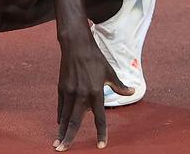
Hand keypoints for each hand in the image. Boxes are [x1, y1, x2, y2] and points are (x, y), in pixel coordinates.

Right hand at [53, 32, 131, 150]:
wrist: (76, 45)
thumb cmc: (95, 58)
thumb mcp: (109, 72)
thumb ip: (119, 86)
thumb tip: (132, 92)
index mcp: (96, 93)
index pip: (99, 119)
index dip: (101, 133)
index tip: (101, 146)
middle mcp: (81, 95)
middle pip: (74, 122)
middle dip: (68, 137)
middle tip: (62, 150)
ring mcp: (69, 92)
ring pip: (64, 117)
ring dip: (61, 131)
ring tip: (57, 143)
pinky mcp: (61, 88)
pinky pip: (61, 107)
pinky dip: (61, 117)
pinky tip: (60, 125)